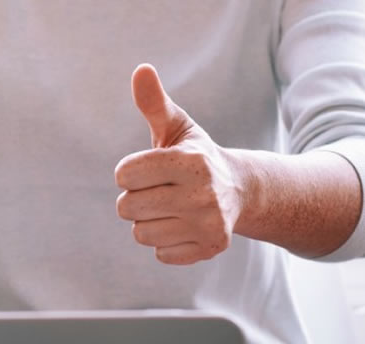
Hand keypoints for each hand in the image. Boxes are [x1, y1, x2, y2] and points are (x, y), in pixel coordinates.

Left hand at [114, 64, 246, 264]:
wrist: (240, 190)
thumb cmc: (195, 155)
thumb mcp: (176, 127)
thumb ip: (154, 103)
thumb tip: (141, 69)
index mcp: (191, 161)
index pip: (124, 175)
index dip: (129, 172)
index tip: (150, 169)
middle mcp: (203, 194)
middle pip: (127, 207)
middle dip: (135, 198)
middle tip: (160, 190)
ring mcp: (209, 224)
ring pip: (140, 233)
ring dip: (148, 221)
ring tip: (172, 208)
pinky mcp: (211, 248)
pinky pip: (160, 253)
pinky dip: (166, 242)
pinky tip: (184, 225)